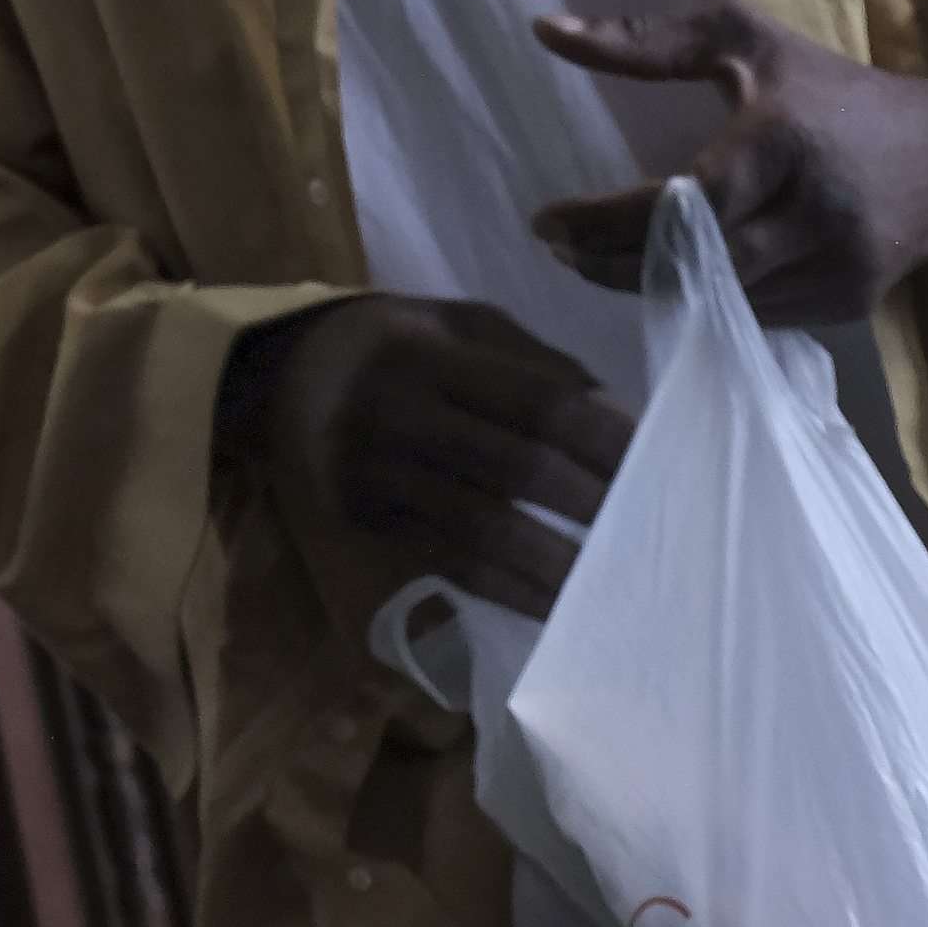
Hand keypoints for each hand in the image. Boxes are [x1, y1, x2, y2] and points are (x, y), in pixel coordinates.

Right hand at [240, 294, 632, 617]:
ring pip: (484, 525)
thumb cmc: (381, 344)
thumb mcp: (447, 322)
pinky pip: (448, 560)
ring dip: (558, 561)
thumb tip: (614, 412)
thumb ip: (530, 357)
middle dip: (594, 503)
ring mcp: (378, 471)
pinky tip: (553, 604)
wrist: (268, 378)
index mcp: (427, 353)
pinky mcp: (366, 519)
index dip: (604, 436)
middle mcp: (399, 411)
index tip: (658, 465)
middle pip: (517, 466)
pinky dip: (508, 587)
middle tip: (656, 532)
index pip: (535, 400)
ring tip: (615, 585)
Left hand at [531, 0, 927, 324]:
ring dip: (648, 287)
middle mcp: (818, 211)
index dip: (610, 221)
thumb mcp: (744, 38)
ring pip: (722, 298)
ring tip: (593, 261)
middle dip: (615, 263)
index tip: (545, 220)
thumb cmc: (832, 91)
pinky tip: (661, 278)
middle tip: (560, 248)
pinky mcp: (848, 301)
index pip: (687, 201)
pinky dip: (702, 302)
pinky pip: (755, 315)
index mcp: (786, 140)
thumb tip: (544, 30)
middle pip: (699, 261)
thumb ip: (646, 37)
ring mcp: (840, 265)